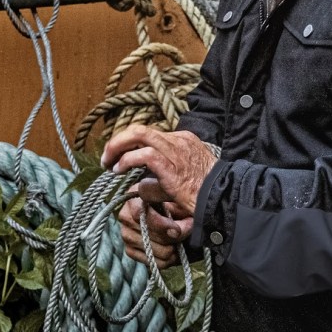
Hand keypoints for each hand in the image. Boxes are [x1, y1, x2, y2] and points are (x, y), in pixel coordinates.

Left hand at [101, 125, 216, 219]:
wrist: (224, 201)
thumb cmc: (205, 196)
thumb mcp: (180, 182)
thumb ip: (159, 180)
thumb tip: (140, 186)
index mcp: (183, 141)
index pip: (149, 135)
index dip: (129, 144)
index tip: (117, 157)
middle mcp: (179, 140)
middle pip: (141, 129)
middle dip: (118, 141)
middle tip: (107, 157)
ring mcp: (176, 150)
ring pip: (139, 135)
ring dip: (117, 147)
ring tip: (108, 163)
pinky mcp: (171, 166)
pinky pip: (143, 154)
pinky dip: (127, 160)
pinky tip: (119, 170)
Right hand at [117, 195, 191, 267]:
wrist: (176, 215)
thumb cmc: (178, 203)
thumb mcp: (179, 200)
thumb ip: (177, 211)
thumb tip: (175, 232)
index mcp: (134, 198)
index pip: (139, 214)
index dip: (160, 224)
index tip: (177, 230)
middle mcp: (125, 216)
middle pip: (147, 235)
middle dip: (172, 236)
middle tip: (188, 230)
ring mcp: (126, 234)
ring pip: (151, 250)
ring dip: (172, 248)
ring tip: (182, 239)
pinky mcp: (130, 250)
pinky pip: (152, 262)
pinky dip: (168, 260)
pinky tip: (175, 250)